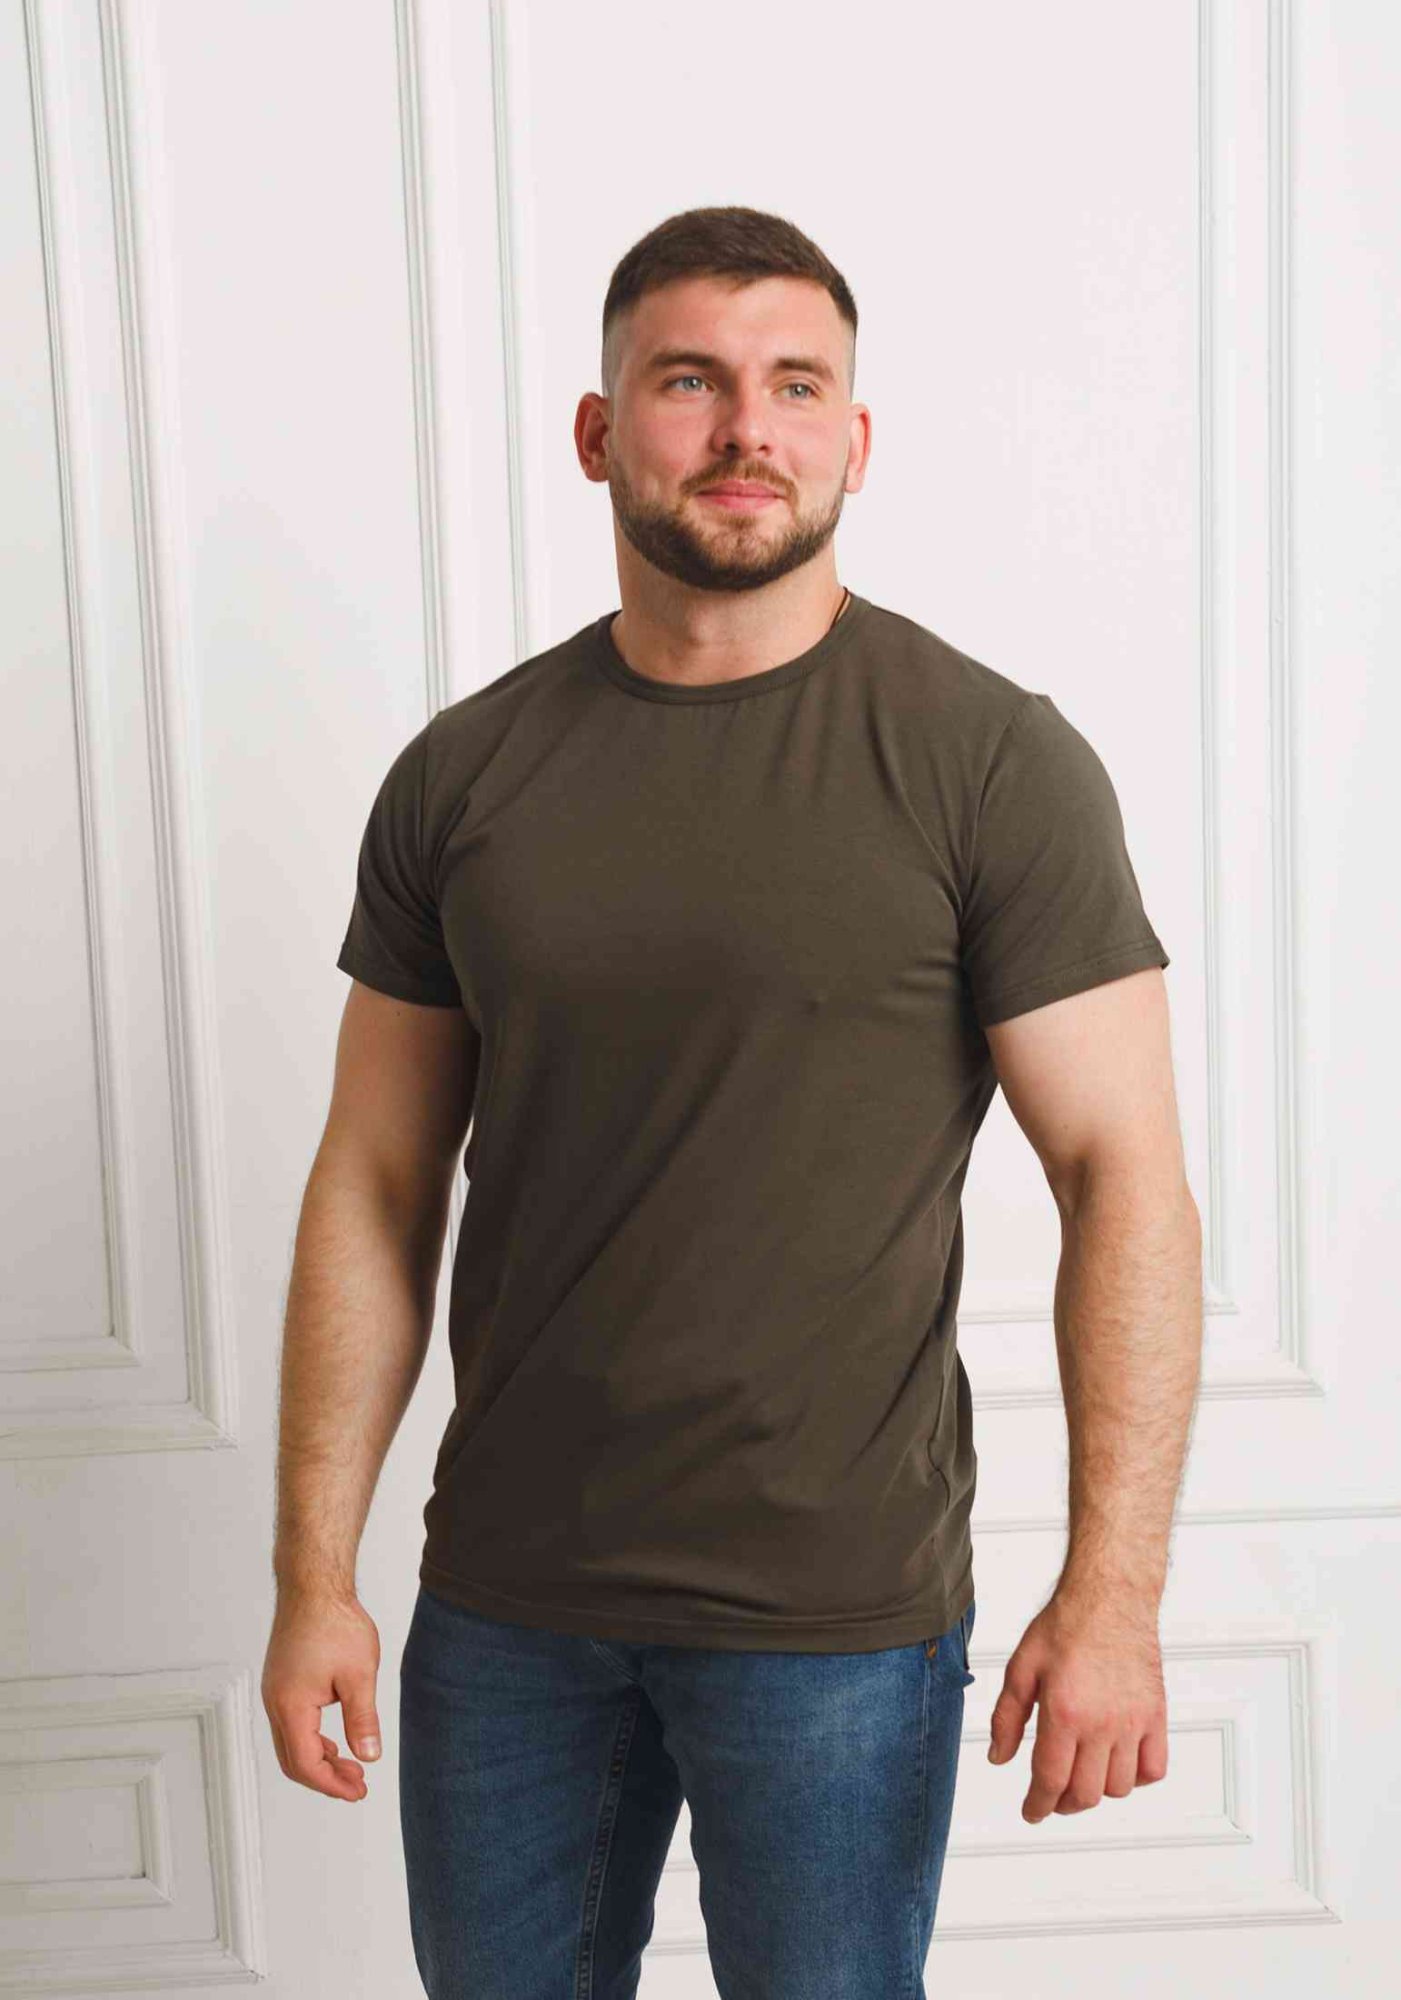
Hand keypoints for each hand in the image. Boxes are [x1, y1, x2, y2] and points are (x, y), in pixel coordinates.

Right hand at [261, 1589, 382, 1802]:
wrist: (313, 1585)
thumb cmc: (334, 1622)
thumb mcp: (358, 1675)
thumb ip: (362, 1719)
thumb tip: (369, 1756)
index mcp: (290, 1706)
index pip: (307, 1764)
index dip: (333, 1784)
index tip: (358, 1790)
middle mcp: (274, 1703)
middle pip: (293, 1760)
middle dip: (325, 1778)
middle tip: (357, 1784)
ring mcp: (274, 1691)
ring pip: (290, 1743)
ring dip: (319, 1759)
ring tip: (351, 1764)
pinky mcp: (279, 1681)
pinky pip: (290, 1724)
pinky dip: (311, 1740)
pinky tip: (334, 1738)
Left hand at [985, 1591, 1167, 1822]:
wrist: (1110, 1598)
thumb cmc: (1067, 1625)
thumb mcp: (1021, 1667)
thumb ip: (1006, 1717)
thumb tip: (998, 1757)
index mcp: (1064, 1711)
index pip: (1050, 1780)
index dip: (1038, 1805)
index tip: (1032, 1812)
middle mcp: (1102, 1723)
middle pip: (1085, 1794)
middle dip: (1063, 1804)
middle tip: (1052, 1796)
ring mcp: (1133, 1722)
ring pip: (1119, 1788)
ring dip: (1097, 1791)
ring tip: (1081, 1775)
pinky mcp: (1157, 1716)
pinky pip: (1154, 1770)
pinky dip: (1137, 1778)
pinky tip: (1118, 1764)